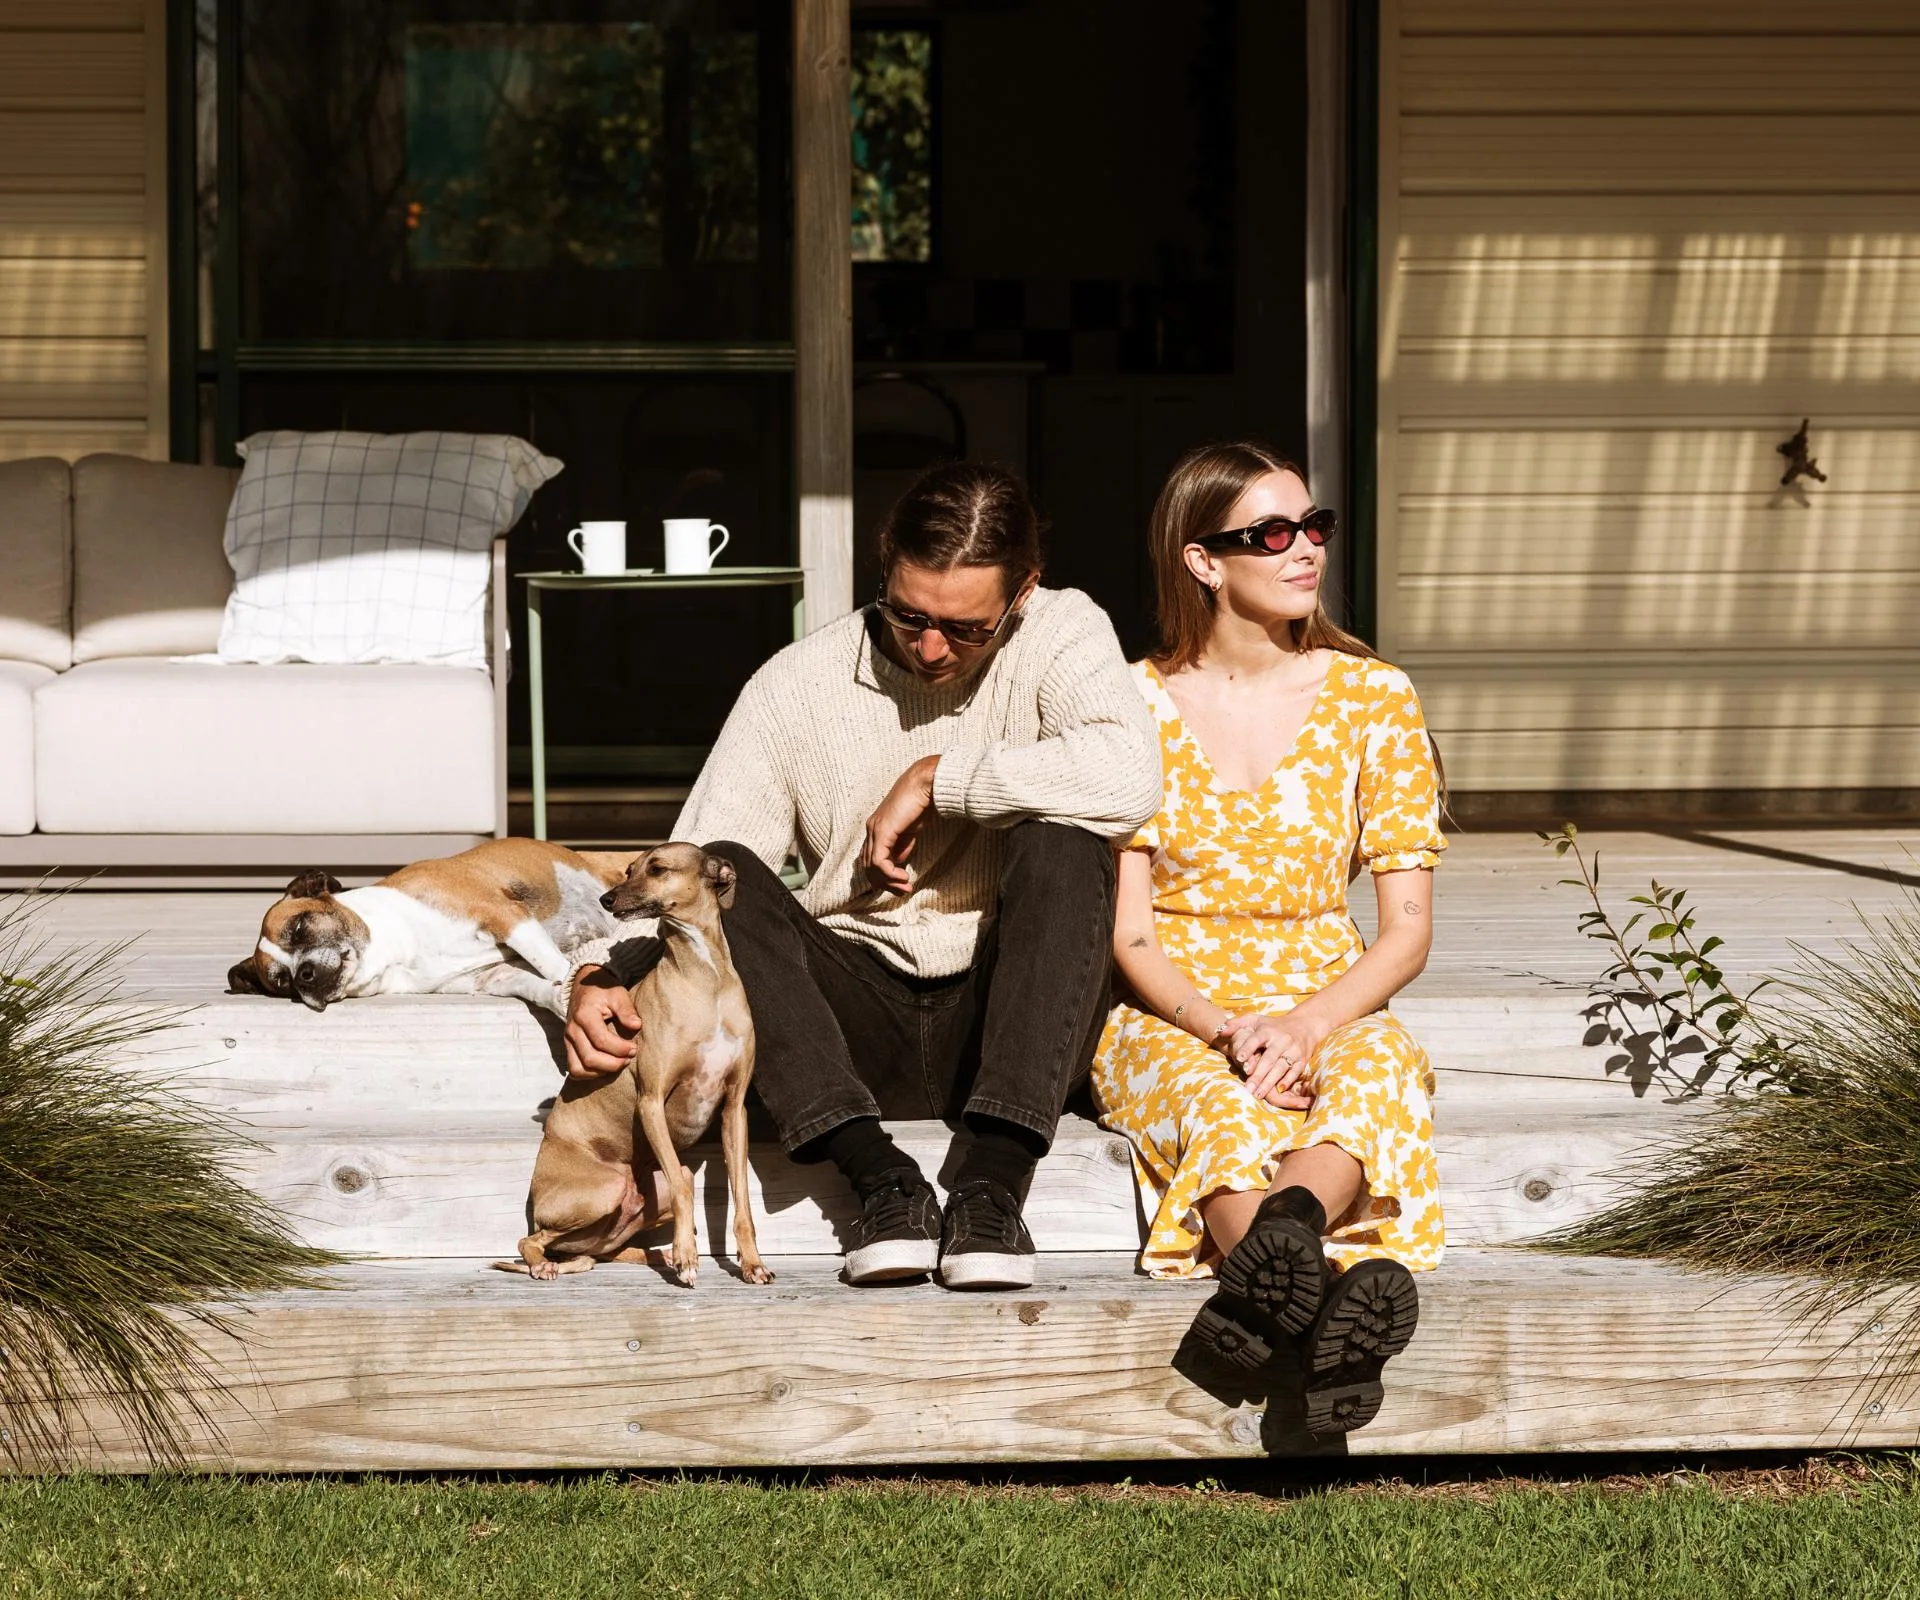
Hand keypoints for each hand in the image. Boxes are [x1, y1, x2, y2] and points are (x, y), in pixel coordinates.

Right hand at [563, 966, 640, 1078]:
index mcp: (584, 1015)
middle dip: (613, 1063)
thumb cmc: (603, 991)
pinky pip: (574, 1069)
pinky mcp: (568, 1047)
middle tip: (629, 1058)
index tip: (634, 1048)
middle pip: (590, 1059)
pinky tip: (605, 1067)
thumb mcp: (618, 994)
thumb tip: (637, 1026)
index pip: (601, 1041)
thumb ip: (626, 1010)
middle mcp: (572, 1030)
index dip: (620, 1049)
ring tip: (617, 1063)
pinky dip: (589, 1073)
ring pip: (578, 1069)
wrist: (584, 987)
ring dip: (600, 1072)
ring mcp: (567, 1040)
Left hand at [861, 754, 940, 894]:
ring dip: (889, 882)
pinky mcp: (882, 831)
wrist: (926, 784)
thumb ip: (901, 846)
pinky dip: (890, 874)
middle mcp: (871, 829)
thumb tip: (897, 864)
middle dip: (885, 884)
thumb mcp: (910, 831)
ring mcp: (874, 829)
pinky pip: (880, 861)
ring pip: (872, 866)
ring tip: (905, 887)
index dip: (882, 877)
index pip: (870, 860)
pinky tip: (904, 877)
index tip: (900, 886)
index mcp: (876, 828)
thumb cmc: (922, 803)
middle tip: (903, 891)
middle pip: (868, 866)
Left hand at [1215, 1012, 1322, 1110]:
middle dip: (1258, 1074)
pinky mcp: (1302, 1060)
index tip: (1239, 1058)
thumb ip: (1237, 1024)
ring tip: (1258, 1094)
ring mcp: (1293, 1050)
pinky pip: (1295, 1072)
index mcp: (1267, 1030)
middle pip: (1269, 1059)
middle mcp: (1281, 1040)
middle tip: (1248, 1088)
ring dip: (1269, 1082)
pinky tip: (1277, 1091)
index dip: (1248, 1048)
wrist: (1304, 1025)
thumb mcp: (1255, 1020)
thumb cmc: (1272, 1025)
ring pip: (1280, 1068)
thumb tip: (1220, 1031)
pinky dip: (1287, 1081)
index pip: (1256, 1039)